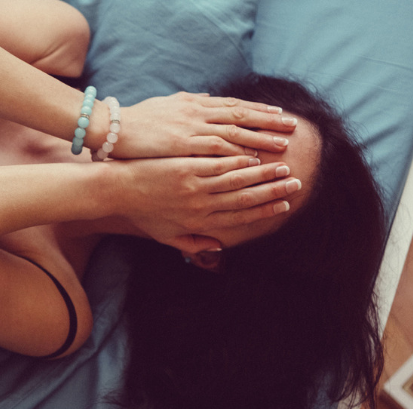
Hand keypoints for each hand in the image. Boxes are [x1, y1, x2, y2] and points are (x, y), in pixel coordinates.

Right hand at [108, 92, 298, 158]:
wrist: (112, 128)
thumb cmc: (137, 120)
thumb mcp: (166, 104)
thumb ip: (188, 102)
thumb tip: (205, 97)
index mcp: (194, 103)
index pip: (233, 105)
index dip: (258, 109)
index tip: (278, 113)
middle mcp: (197, 112)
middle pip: (241, 116)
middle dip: (268, 122)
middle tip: (292, 127)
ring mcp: (191, 128)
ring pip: (234, 132)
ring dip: (259, 140)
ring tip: (282, 147)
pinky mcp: (182, 145)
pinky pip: (215, 149)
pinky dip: (235, 153)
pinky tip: (252, 160)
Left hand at [115, 155, 300, 244]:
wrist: (118, 192)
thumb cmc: (142, 213)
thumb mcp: (166, 236)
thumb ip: (193, 243)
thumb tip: (216, 248)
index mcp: (199, 221)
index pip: (239, 216)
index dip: (264, 211)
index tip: (284, 206)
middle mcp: (201, 205)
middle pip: (244, 198)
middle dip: (272, 192)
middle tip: (295, 184)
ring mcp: (194, 185)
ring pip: (236, 180)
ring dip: (262, 174)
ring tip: (283, 166)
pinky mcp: (186, 167)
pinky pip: (217, 164)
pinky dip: (237, 161)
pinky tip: (254, 155)